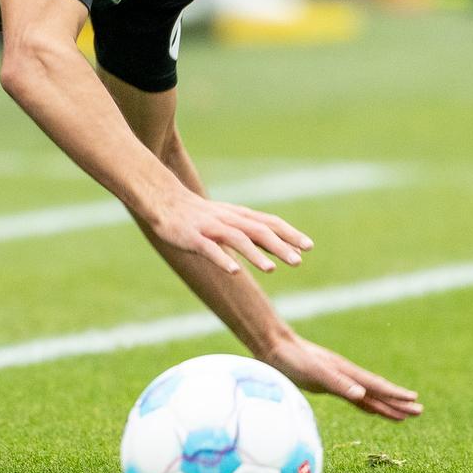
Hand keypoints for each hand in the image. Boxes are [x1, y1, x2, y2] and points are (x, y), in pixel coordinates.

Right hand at [145, 188, 310, 274]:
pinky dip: (222, 259)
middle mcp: (228, 220)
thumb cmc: (199, 215)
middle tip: (298, 261)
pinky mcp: (193, 237)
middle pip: (258, 231)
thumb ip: (253, 233)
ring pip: (237, 239)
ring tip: (271, 269)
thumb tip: (280, 247)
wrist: (164, 201)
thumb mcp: (229, 220)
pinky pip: (209, 249)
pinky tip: (234, 271)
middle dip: (279, 246)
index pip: (269, 222)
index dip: (289, 233)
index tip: (308, 246)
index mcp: (238, 216)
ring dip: (255, 254)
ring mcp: (210, 228)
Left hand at [261, 333, 422, 420]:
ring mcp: (337, 379)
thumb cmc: (291, 359)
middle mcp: (345, 375)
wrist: (272, 346)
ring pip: (367, 395)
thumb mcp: (313, 372)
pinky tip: (371, 409)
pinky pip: (352, 397)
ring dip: (385, 405)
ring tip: (403, 415)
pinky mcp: (326, 383)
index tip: (415, 402)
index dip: (395, 395)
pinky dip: (365, 404)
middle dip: (397, 402)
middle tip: (419, 412)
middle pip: (377, 391)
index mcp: (346, 372)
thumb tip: (361, 395)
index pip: (376, 386)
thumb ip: (337, 383)